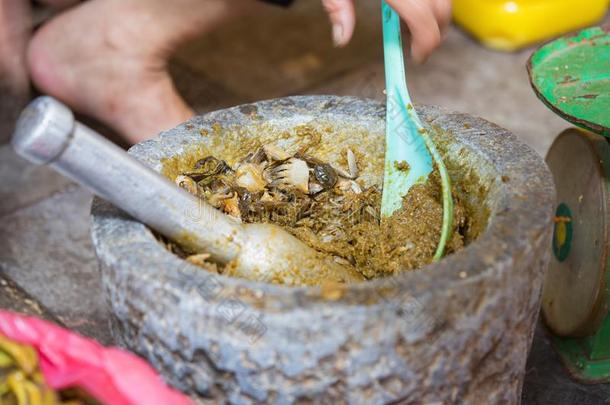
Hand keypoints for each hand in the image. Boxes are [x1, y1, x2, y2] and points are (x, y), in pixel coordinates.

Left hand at [322, 0, 450, 62]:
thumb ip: (338, 8)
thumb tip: (341, 39)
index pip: (422, 18)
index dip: (426, 43)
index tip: (418, 59)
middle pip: (441, 9)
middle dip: (435, 32)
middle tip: (418, 48)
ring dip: (436, 15)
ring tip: (413, 27)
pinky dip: (432, 1)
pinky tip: (413, 6)